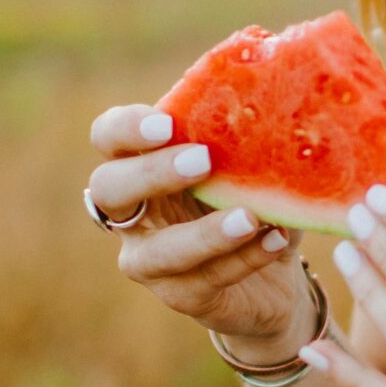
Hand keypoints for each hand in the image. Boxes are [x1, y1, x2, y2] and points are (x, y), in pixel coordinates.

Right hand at [85, 104, 312, 348]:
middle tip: (203, 160)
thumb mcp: (250, 166)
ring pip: (158, 251)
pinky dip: (245, 258)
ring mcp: (149, 259)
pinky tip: (277, 240)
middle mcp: (133, 213)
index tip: (166, 124)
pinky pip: (207, 279)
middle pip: (108, 188)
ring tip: (250, 217)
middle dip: (151, 173)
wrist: (273, 280)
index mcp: (141, 166)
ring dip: (205, 233)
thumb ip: (246, 134)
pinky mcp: (180, 296)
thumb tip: (276, 90)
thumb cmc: (251, 203)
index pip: (108, 137)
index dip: (126, 129)